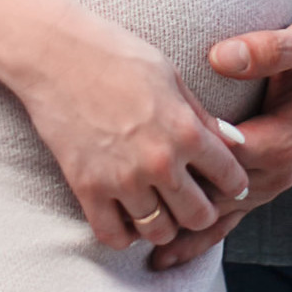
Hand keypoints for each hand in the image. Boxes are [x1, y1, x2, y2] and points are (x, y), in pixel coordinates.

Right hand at [7, 1, 250, 253]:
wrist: (56, 55)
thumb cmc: (117, 55)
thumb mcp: (171, 76)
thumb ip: (201, 116)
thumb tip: (233, 142)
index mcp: (185, 130)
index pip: (229, 177)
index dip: (235, 182)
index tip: (229, 182)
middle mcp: (159, 162)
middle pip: (198, 215)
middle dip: (202, 210)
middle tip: (195, 199)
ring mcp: (122, 180)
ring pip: (159, 232)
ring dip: (165, 224)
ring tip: (161, 207)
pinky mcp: (87, 190)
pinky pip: (114, 236)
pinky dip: (125, 233)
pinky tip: (128, 215)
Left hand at [149, 18, 291, 270]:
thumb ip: (267, 49)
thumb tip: (221, 56)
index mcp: (283, 140)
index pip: (222, 155)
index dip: (185, 152)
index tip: (144, 144)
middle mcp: (277, 173)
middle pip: (214, 192)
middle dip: (171, 196)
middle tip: (121, 199)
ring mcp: (271, 186)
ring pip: (218, 215)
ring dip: (178, 226)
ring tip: (130, 240)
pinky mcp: (265, 190)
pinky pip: (229, 222)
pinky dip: (198, 242)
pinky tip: (166, 259)